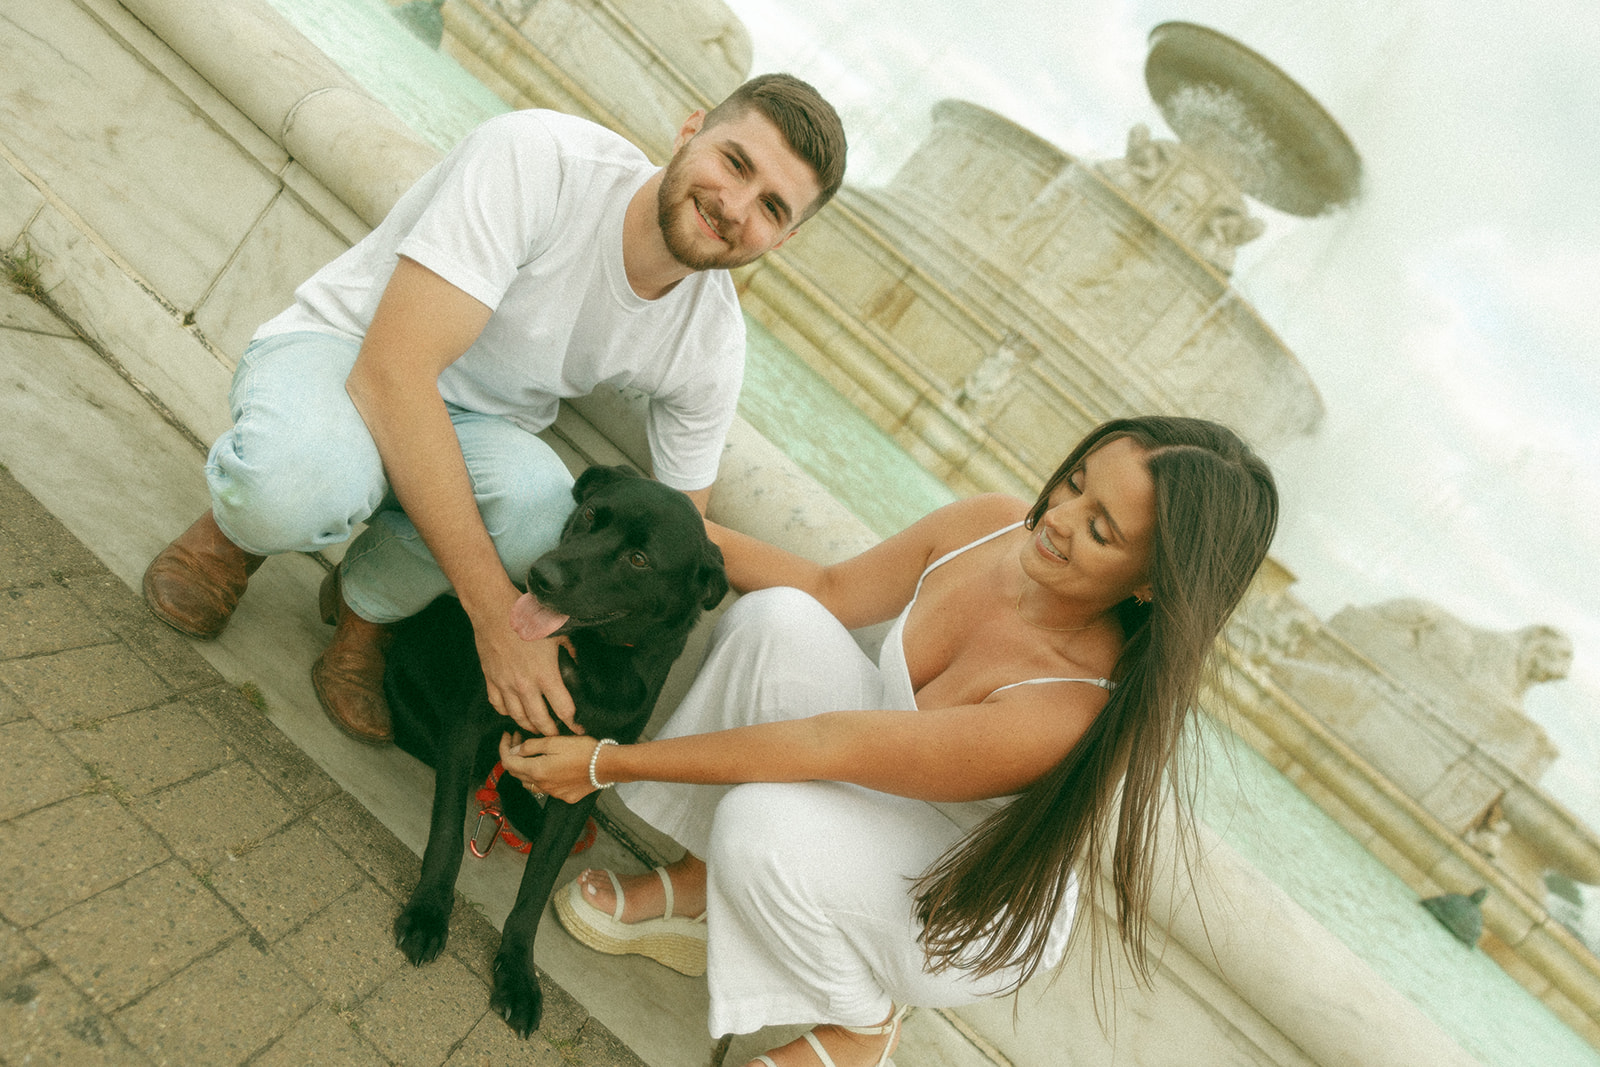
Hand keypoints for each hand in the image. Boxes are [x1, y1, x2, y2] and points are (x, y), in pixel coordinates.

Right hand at [469, 591, 580, 735]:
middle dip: (551, 732)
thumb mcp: (558, 633)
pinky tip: (513, 712)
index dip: (573, 722)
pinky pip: (498, 705)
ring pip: (517, 717)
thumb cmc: (527, 618)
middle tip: (558, 735)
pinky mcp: (491, 679)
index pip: (563, 709)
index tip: (579, 727)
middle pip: (539, 720)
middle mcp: (525, 685)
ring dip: (529, 725)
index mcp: (545, 674)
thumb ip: (570, 651)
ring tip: (537, 728)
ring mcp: (505, 684)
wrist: (494, 610)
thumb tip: (577, 661)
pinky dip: (506, 712)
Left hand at [499, 731, 603, 801]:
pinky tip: (550, 766)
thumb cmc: (584, 750)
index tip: (507, 736)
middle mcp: (542, 785)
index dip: (504, 747)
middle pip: (516, 773)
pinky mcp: (564, 796)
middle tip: (519, 740)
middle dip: (514, 756)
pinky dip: (541, 777)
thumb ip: (531, 746)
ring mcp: (553, 793)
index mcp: (537, 770)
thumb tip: (515, 750)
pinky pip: (545, 788)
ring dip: (526, 768)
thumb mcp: (555, 741)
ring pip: (530, 783)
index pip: (508, 761)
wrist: (607, 766)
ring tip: (532, 753)